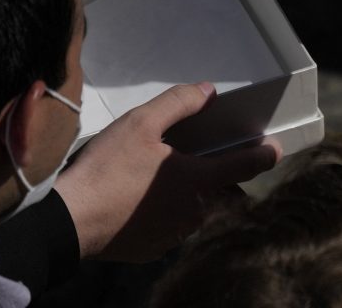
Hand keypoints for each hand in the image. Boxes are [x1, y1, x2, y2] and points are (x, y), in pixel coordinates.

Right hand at [54, 83, 279, 261]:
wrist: (68, 220)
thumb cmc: (105, 170)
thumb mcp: (141, 123)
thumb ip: (179, 103)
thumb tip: (207, 92)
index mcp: (197, 180)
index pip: (243, 166)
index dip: (262, 155)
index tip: (274, 150)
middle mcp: (193, 211)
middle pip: (214, 188)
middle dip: (208, 173)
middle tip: (184, 157)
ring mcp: (173, 234)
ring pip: (191, 208)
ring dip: (183, 194)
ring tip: (151, 178)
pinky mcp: (152, 248)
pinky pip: (167, 227)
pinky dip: (160, 213)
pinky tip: (136, 200)